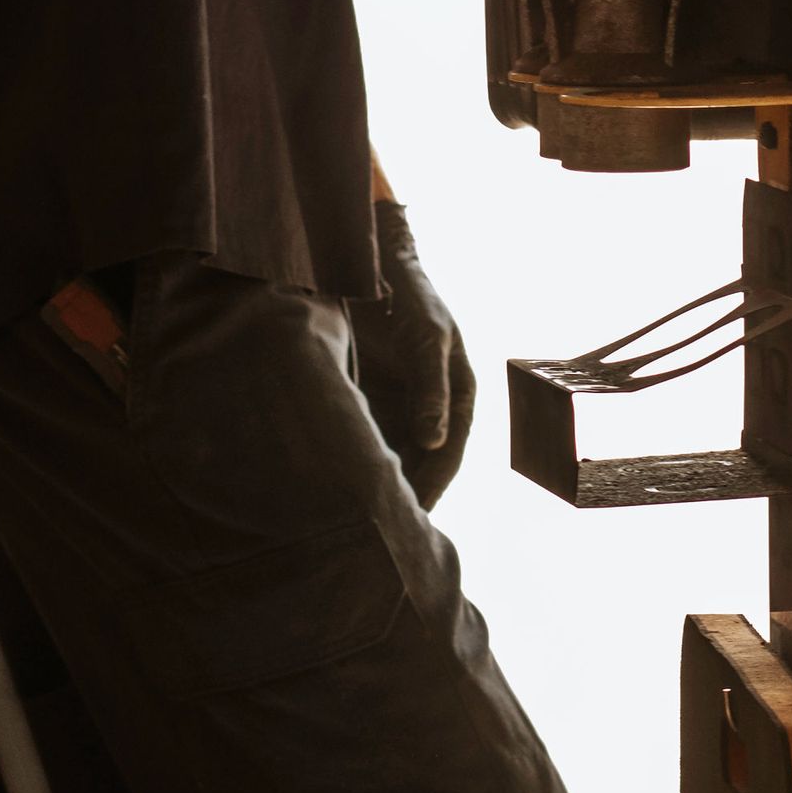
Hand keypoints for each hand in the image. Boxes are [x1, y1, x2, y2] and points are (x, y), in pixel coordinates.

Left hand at [350, 200, 476, 510]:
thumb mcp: (427, 337)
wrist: (373, 261)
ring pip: (391, 452)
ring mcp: (400, 401)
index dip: (432, 485)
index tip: (412, 516)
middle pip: (420, 460)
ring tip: (353, 516)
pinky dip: (353, 455)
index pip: (448, 451)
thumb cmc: (410, 295)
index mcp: (458, 392)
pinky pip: (364, 434)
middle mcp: (430, 404)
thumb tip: (435, 442)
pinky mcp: (370, 395)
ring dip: (376, 479)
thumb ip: (430, 387)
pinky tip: (334, 477)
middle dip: (403, 492)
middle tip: (379, 531)